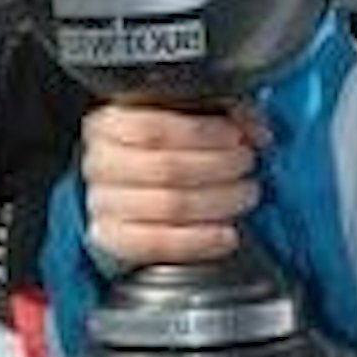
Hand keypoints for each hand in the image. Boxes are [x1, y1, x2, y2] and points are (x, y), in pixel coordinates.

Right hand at [82, 103, 269, 267]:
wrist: (134, 188)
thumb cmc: (168, 145)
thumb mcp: (191, 116)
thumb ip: (224, 112)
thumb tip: (255, 129)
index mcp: (111, 122)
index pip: (153, 127)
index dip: (203, 133)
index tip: (236, 137)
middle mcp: (100, 162)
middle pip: (167, 168)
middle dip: (220, 166)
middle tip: (247, 165)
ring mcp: (102, 203)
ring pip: (169, 206)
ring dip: (219, 202)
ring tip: (244, 195)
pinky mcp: (111, 239)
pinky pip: (156, 244)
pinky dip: (199, 241)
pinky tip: (226, 234)